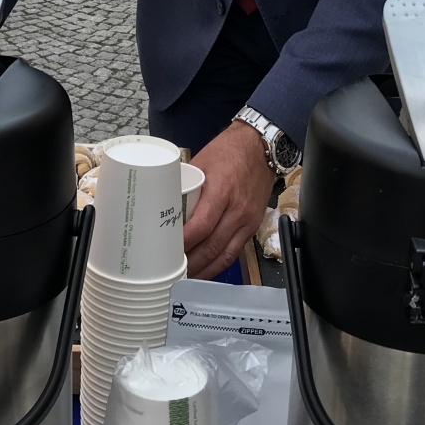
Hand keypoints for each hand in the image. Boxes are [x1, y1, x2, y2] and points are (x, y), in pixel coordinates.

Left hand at [183, 121, 274, 278]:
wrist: (259, 147)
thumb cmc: (228, 151)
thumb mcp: (201, 163)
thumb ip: (187, 186)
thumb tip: (165, 205)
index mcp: (222, 191)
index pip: (203, 225)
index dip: (185, 242)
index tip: (168, 251)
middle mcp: (238, 210)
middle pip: (213, 245)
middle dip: (192, 263)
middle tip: (172, 271)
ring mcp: (248, 220)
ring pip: (225, 254)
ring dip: (205, 269)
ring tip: (186, 277)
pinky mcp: (253, 226)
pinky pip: (236, 251)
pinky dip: (219, 264)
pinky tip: (206, 269)